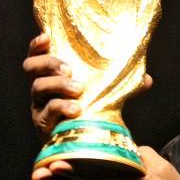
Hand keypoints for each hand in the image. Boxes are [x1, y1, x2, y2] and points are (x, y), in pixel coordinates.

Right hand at [23, 33, 153, 139]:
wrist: (86, 141)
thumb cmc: (93, 110)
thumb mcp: (109, 93)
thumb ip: (126, 85)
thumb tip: (147, 79)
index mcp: (54, 74)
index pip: (38, 54)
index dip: (38, 45)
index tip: (47, 37)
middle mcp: (42, 87)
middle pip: (31, 67)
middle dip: (49, 64)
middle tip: (69, 70)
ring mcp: (40, 105)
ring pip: (38, 87)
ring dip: (58, 85)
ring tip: (78, 90)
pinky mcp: (43, 123)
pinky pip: (47, 111)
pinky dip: (61, 107)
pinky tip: (76, 109)